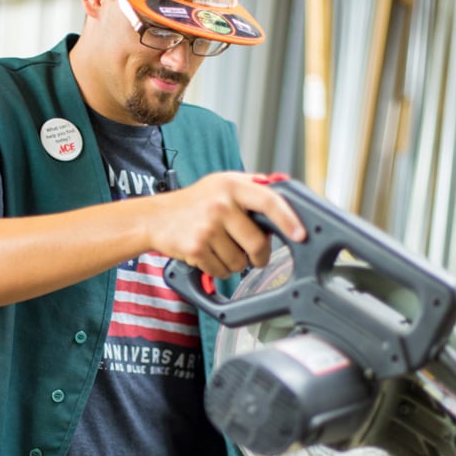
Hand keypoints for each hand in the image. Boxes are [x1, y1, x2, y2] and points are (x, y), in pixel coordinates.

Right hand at [148, 171, 305, 277]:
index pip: (269, 201)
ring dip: (234, 262)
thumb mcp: (222, 184)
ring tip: (219, 247)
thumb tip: (285, 195)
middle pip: (257, 243)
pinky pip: (222, 271)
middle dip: (259, 255)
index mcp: (232, 185)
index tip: (300, 234)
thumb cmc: (194, 202)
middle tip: (253, 254)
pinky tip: (208, 254)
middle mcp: (220, 204)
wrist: (155, 218)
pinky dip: (218, 269)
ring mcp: (207, 227)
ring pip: (240, 262)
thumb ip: (252, 188)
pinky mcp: (196, 248)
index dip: (288, 219)